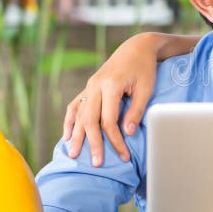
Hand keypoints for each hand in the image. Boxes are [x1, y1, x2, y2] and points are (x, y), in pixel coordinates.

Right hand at [62, 35, 158, 166]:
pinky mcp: (89, 87)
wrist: (136, 47)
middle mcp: (95, 85)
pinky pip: (75, 106)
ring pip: (79, 114)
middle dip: (93, 143)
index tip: (122, 155)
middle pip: (90, 120)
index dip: (115, 140)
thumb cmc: (144, 68)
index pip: (108, 120)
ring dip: (76, 135)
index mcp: (110, 85)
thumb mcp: (146, 89)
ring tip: (74, 154)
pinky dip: (70, 121)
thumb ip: (135, 110)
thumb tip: (127, 133)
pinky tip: (67, 135)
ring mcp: (89, 86)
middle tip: (96, 163)